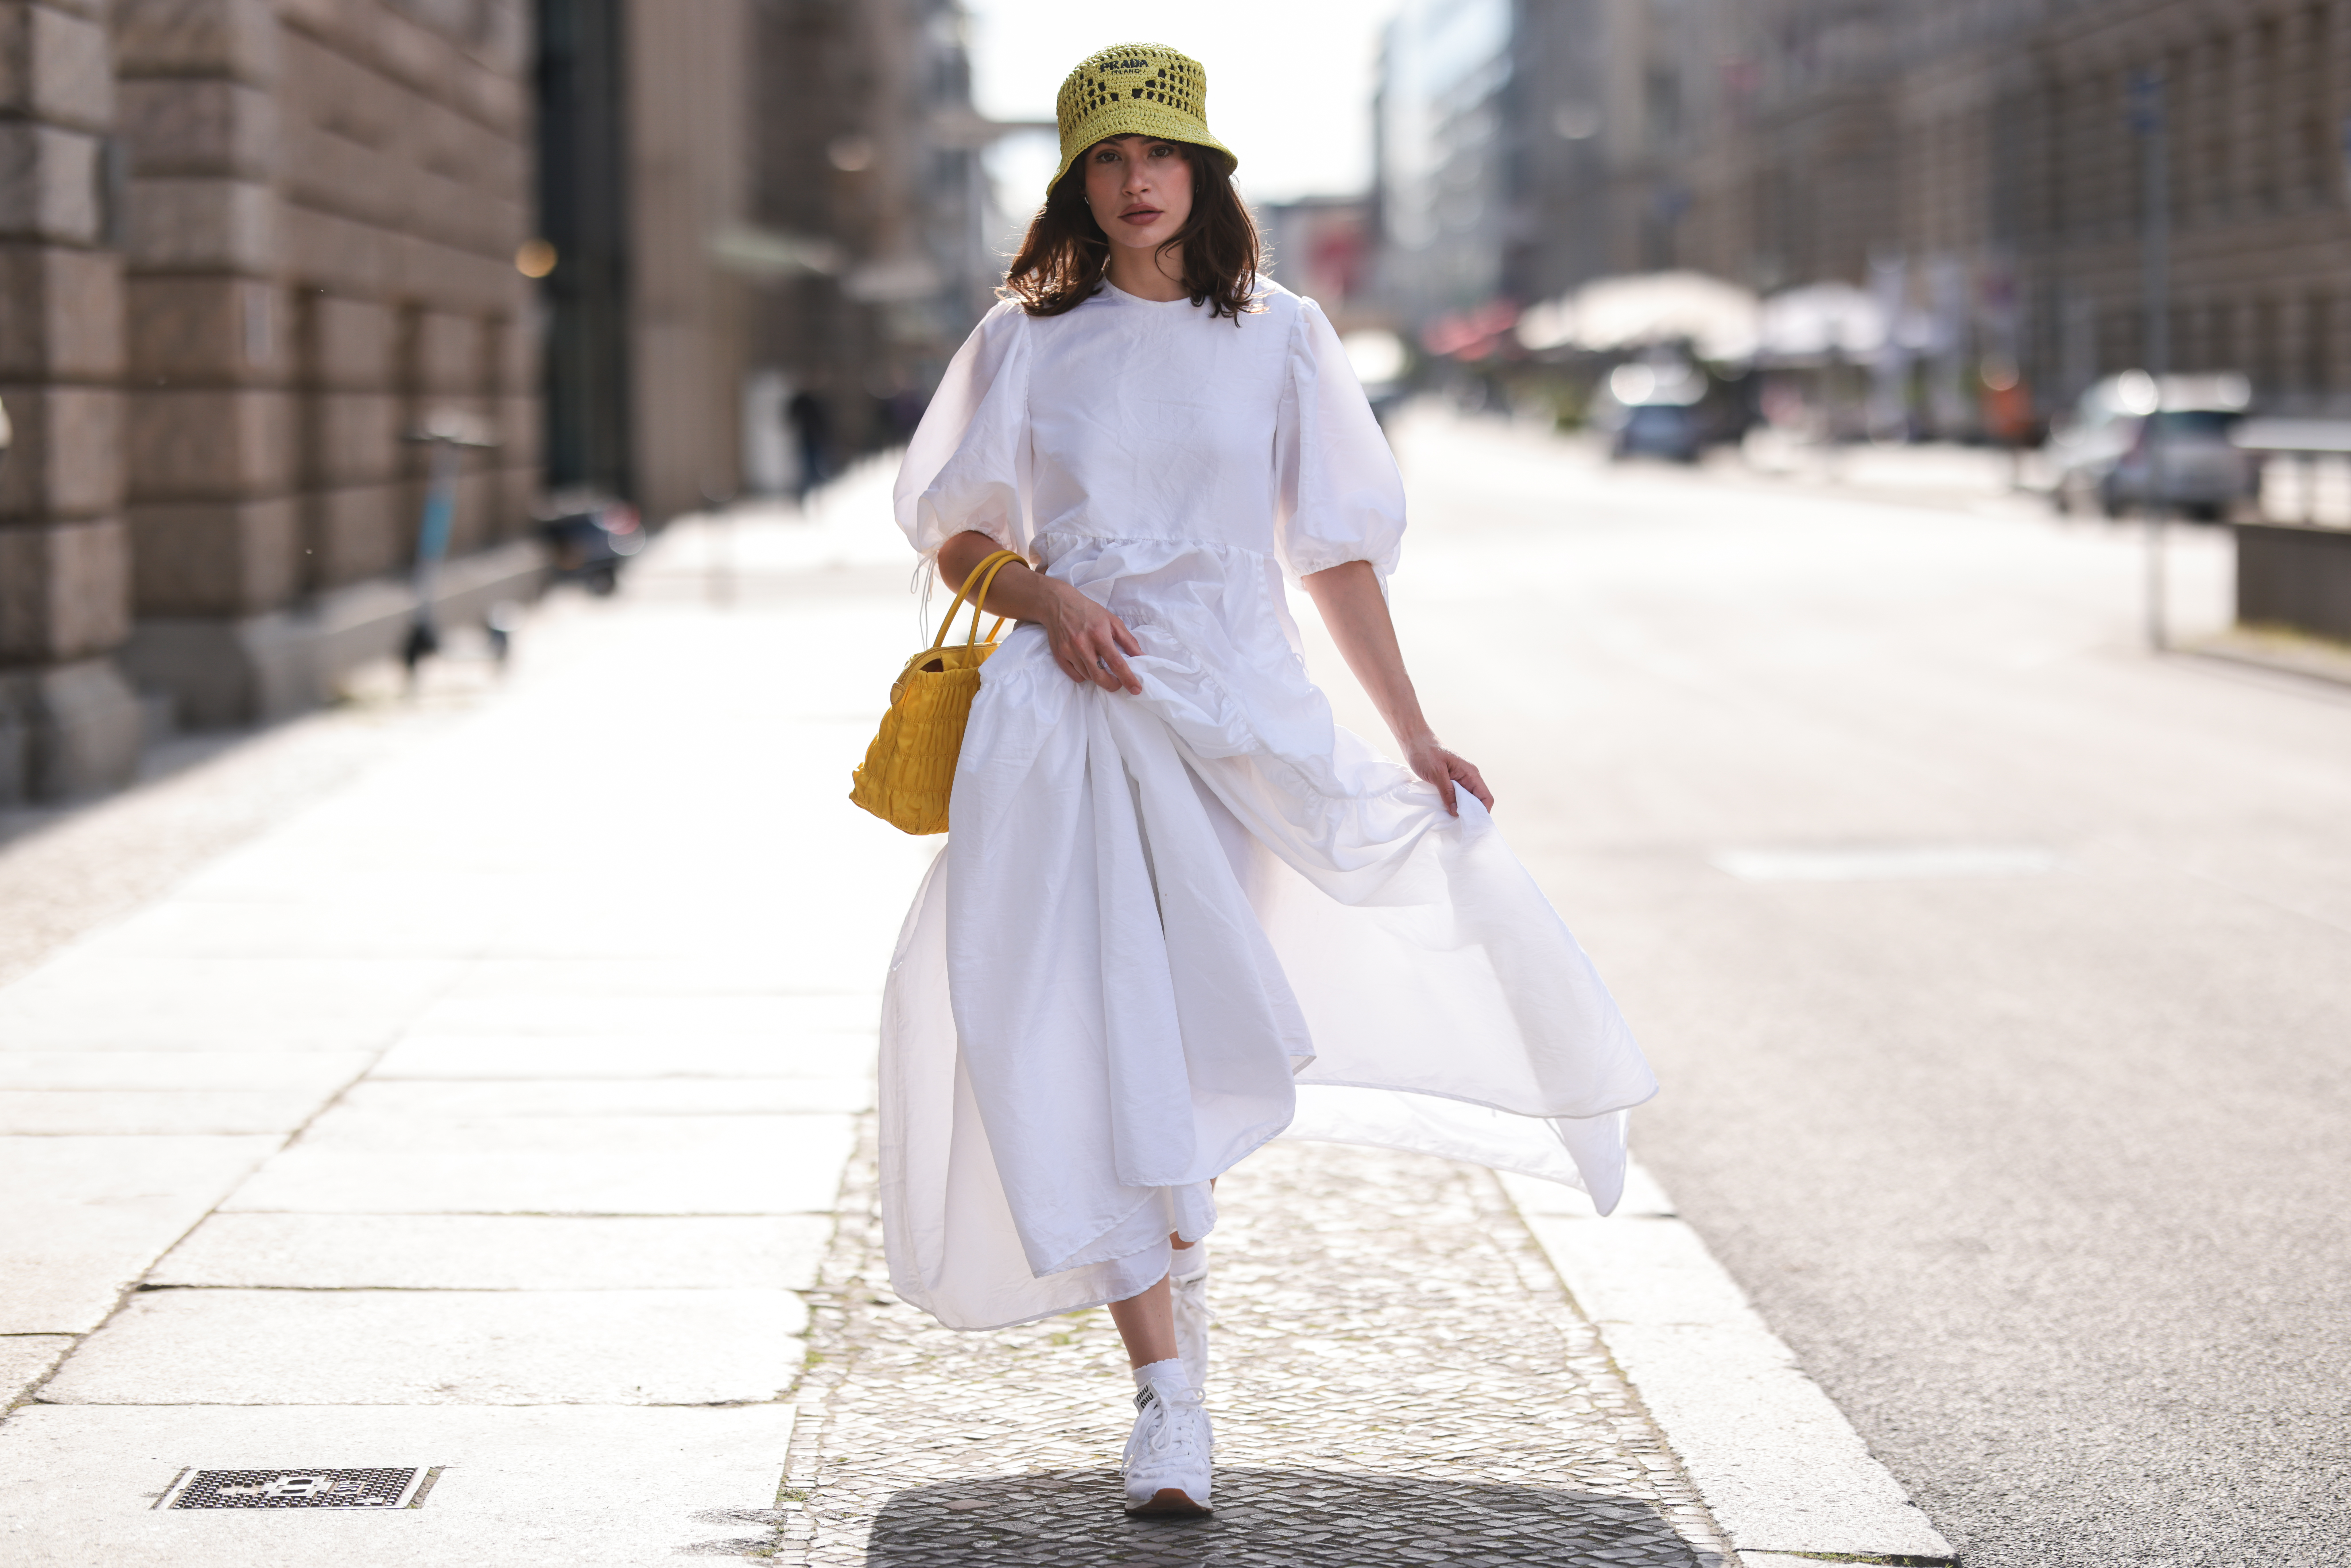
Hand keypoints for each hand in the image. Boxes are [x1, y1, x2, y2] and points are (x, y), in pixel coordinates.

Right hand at [1036, 579, 1142, 694]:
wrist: (1059, 604)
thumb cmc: (1089, 612)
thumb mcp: (1113, 621)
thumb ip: (1128, 641)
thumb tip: (1141, 657)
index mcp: (1099, 635)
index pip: (1116, 662)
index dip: (1127, 678)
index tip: (1136, 689)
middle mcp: (1082, 645)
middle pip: (1099, 676)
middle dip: (1112, 685)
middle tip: (1119, 684)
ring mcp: (1069, 651)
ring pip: (1087, 677)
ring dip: (1098, 677)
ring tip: (1102, 668)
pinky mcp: (1059, 656)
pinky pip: (1075, 676)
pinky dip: (1084, 676)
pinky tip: (1088, 666)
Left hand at [1404, 735, 1491, 816]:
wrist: (1414, 741)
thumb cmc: (1425, 752)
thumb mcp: (1437, 773)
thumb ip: (1448, 792)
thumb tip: (1456, 812)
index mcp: (1470, 773)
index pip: (1485, 796)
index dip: (1482, 812)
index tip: (1472, 824)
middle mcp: (1468, 777)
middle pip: (1477, 801)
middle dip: (1470, 814)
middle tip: (1459, 827)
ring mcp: (1458, 780)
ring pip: (1465, 800)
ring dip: (1460, 810)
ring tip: (1451, 822)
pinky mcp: (1449, 782)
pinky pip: (1455, 797)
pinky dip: (1452, 805)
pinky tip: (1445, 812)